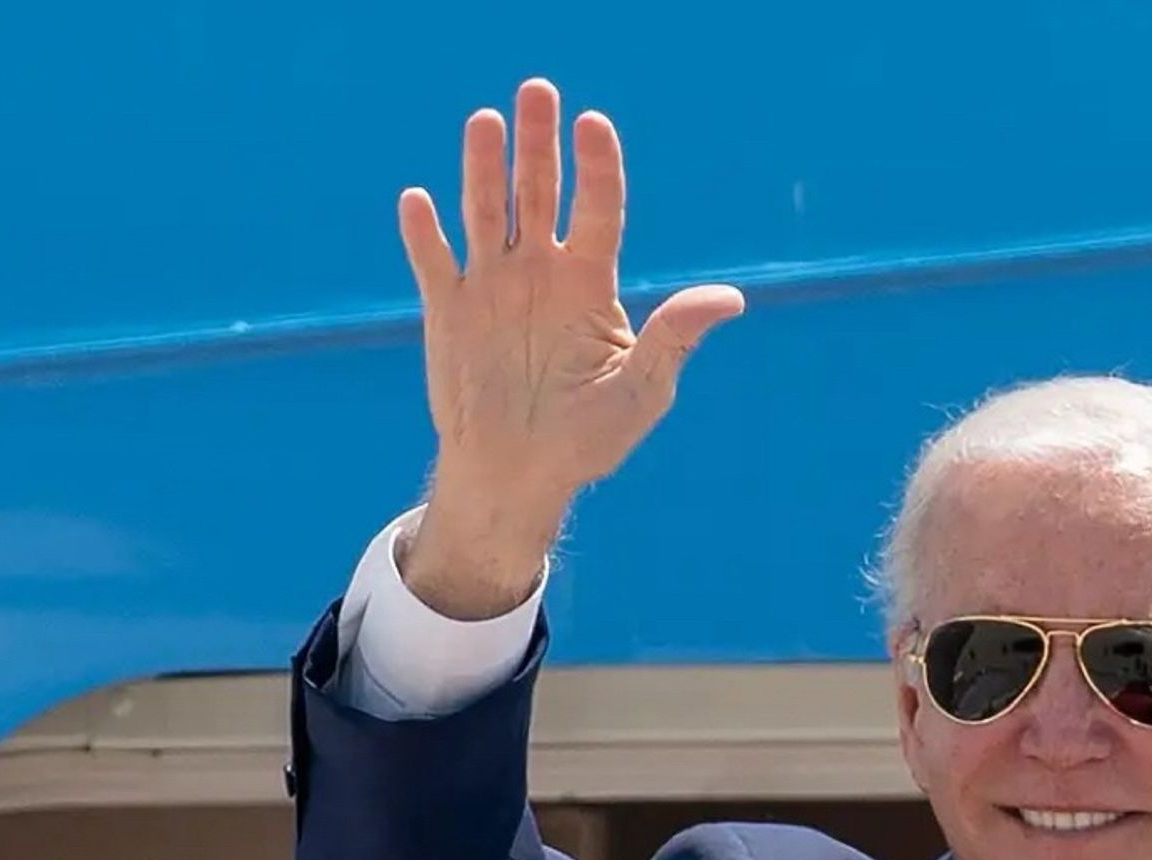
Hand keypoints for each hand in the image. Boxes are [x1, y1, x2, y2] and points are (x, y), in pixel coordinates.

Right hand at [396, 78, 743, 616]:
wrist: (521, 476)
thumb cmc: (590, 438)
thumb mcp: (643, 390)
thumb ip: (675, 337)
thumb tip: (731, 298)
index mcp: (590, 284)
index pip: (597, 209)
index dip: (596, 166)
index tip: (594, 124)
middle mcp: (541, 272)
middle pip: (538, 192)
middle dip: (538, 143)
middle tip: (537, 91)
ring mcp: (492, 287)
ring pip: (485, 212)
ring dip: (483, 167)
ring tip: (485, 121)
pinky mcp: (447, 311)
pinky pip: (433, 262)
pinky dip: (424, 234)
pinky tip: (420, 203)